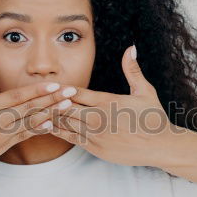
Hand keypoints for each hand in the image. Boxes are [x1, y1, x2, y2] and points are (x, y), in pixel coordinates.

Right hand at [0, 57, 69, 173]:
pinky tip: (52, 124)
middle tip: (71, 93)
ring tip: (68, 107)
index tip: (54, 85)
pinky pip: (23, 137)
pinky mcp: (0, 148)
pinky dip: (38, 130)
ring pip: (30, 123)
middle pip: (29, 109)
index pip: (16, 97)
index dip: (37, 91)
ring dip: (51, 114)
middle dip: (52, 100)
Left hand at [48, 45, 180, 166]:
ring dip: (51, 117)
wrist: (161, 146)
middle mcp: (99, 118)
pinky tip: (48, 127)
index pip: (78, 93)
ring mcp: (96, 135)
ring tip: (35, 112)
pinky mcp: (96, 149)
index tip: (50, 85)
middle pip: (67, 108)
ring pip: (66, 124)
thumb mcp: (145, 91)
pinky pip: (72, 138)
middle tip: (35, 98)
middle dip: (52, 103)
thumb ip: (133, 70)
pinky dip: (59, 132)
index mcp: (108, 102)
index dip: (62, 89)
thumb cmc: (153, 118)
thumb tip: (131, 48)